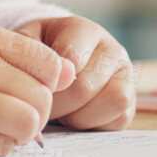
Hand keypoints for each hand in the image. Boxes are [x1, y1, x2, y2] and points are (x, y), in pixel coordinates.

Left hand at [16, 15, 134, 130]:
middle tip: (42, 108)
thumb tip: (46, 88)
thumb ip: (28, 58)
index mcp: (85, 30)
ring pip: (113, 101)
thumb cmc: (40, 53)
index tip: (34, 89)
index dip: (49, 82)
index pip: (71, 57)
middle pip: (86, 87)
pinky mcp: (130, 102)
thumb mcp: (26, 43)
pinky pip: (119, 120)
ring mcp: (126, 75)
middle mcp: (112, 50)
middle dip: (58, 105)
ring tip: (62, 112)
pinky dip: (94, 125)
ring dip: (79, 117)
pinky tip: (76, 118)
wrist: (58, 62)